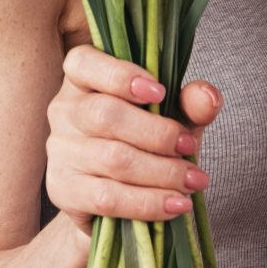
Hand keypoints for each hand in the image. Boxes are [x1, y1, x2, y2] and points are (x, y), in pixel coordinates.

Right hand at [45, 45, 217, 229]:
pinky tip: (175, 204)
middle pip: (106, 114)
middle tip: (189, 146)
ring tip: (193, 181)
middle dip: (157, 133)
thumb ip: (190, 103)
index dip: (120, 75)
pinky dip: (148, 202)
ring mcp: (60, 151)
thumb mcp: (173, 117)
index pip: (84, 63)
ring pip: (113, 159)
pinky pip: (108, 197)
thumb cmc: (144, 144)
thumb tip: (207, 96)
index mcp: (83, 79)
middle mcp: (64, 110)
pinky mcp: (63, 190)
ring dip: (162, 172)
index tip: (160, 92)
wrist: (118, 201)